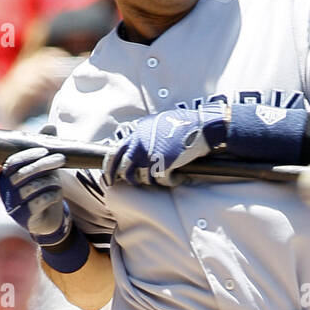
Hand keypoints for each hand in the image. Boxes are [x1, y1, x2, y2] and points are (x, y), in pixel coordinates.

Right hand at [0, 146, 70, 245]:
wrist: (47, 220)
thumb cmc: (43, 190)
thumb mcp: (44, 169)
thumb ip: (44, 149)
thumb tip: (50, 126)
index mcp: (6, 176)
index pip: (13, 162)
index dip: (29, 155)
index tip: (45, 150)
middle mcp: (7, 191)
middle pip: (24, 173)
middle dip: (44, 164)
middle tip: (61, 159)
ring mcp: (14, 205)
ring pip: (32, 187)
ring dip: (50, 181)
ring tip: (58, 181)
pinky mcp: (26, 218)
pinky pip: (38, 203)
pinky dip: (51, 196)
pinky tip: (57, 194)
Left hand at [102, 105, 228, 186]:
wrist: (200, 126)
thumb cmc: (182, 124)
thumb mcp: (156, 124)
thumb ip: (144, 135)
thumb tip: (137, 146)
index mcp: (137, 134)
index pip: (114, 152)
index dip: (109, 167)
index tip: (108, 177)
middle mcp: (140, 144)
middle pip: (123, 169)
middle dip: (122, 179)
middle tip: (123, 185)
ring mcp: (151, 155)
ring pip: (141, 178)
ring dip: (150, 181)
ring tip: (159, 178)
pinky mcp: (164, 164)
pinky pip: (160, 181)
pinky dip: (169, 181)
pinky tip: (176, 177)